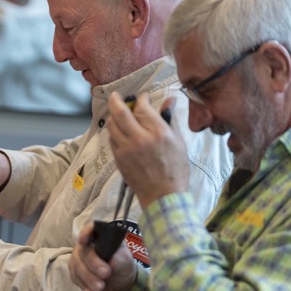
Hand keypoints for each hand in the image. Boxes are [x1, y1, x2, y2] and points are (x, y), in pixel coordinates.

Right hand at [68, 222, 136, 290]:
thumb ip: (119, 259)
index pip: (90, 229)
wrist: (119, 280)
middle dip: (93, 264)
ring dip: (88, 278)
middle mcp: (85, 245)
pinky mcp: (75, 272)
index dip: (86, 232)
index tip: (84, 241)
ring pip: (77, 266)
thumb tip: (111, 262)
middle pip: (84, 251)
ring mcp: (78, 259)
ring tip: (100, 287)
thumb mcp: (125, 261)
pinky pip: (76, 278)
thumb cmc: (122, 264)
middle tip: (106, 274)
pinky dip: (83, 285)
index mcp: (99, 236)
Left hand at [106, 92, 189, 208]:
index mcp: (158, 133)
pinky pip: (111, 139)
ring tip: (118, 113)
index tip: (142, 97)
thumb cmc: (175, 169)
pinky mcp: (118, 158)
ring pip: (112, 125)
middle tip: (116, 95)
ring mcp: (126, 149)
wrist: (163, 195)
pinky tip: (120, 131)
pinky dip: (114, 131)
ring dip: (113, 116)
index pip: (142, 107)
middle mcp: (139, 138)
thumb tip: (170, 99)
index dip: (140, 99)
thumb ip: (170, 118)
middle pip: (120, 112)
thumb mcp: (178, 141)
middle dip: (116, 100)